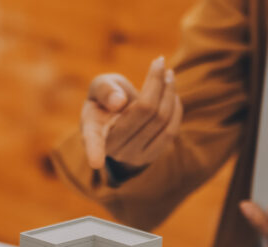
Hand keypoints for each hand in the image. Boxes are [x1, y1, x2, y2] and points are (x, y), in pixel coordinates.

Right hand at [82, 56, 182, 171]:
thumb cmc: (106, 99)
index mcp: (92, 130)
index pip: (93, 141)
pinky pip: (171, 131)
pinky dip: (176, 108)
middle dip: (157, 83)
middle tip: (160, 64)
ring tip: (168, 75)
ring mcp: (131, 156)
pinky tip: (171, 95)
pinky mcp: (150, 157)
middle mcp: (112, 148)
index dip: (94, 151)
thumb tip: (120, 102)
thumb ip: (105, 89)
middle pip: (145, 110)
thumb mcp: (99, 86)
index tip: (96, 162)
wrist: (118, 119)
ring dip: (170, 92)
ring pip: (161, 119)